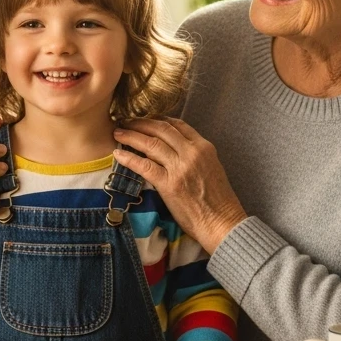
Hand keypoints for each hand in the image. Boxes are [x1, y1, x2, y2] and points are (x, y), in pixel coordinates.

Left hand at [112, 117, 246, 254]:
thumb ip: (194, 155)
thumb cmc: (218, 200)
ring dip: (131, 136)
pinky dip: (129, 158)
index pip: (177, 125)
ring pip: (151, 144)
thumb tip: (172, 150)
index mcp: (204, 147)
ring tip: (117, 133)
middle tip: (125, 121)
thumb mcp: (212, 167)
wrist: (222, 222)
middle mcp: (192, 153)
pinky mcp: (169, 184)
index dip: (157, 119)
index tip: (144, 119)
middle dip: (140, 123)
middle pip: (161, 129)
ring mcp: (180, 168)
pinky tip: (118, 155)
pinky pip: (144, 166)